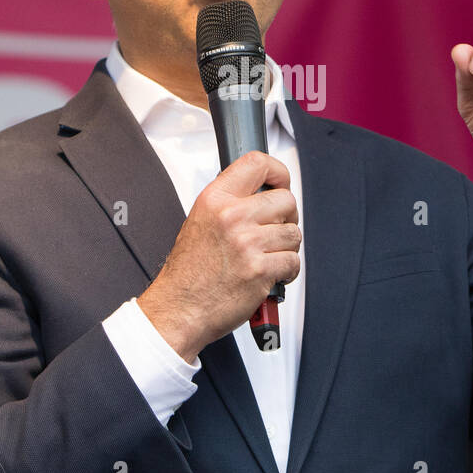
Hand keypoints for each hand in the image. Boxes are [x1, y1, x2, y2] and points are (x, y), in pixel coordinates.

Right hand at [139, 150, 300, 362]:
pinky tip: (270, 274)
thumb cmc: (188, 272)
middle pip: (286, 200)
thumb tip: (264, 194)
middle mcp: (231, 217)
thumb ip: (230, 203)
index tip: (282, 183)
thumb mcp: (199, 221)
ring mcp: (247, 243)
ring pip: (294, 233)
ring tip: (267, 257)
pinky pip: (293, 261)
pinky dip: (287, 271)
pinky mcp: (260, 270)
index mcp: (215, 199)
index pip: (257, 163)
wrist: (178, 309)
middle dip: (286, 218)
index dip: (278, 172)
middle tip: (274, 231)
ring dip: (286, 248)